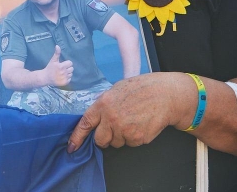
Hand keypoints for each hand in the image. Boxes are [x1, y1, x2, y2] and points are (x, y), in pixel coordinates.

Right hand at [41, 46, 72, 86]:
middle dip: (68, 68)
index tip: (62, 64)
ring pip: (71, 74)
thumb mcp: (53, 60)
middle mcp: (63, 72)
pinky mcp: (64, 83)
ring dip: (68, 73)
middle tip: (62, 68)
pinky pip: (70, 79)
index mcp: (61, 66)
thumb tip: (57, 46)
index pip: (70, 63)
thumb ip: (57, 53)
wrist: (45, 77)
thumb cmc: (49, 68)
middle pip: (72, 68)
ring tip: (62, 73)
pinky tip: (62, 77)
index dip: (67, 63)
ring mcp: (64, 78)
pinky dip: (67, 78)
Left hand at [67, 73, 181, 152]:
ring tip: (132, 120)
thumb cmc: (141, 89)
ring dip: (121, 136)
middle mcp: (111, 118)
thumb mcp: (116, 90)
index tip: (72, 147)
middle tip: (115, 127)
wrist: (164, 95)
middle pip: (100, 140)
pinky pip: (131, 144)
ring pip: (116, 143)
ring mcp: (124, 130)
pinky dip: (134, 138)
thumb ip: (104, 104)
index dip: (77, 137)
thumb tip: (95, 117)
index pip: (85, 124)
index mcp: (103, 104)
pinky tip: (141, 124)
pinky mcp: (137, 138)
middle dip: (105, 138)